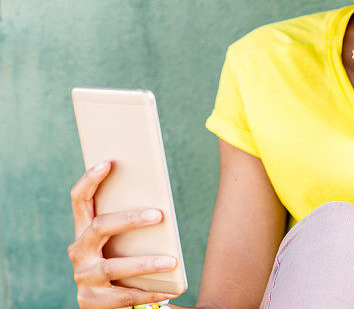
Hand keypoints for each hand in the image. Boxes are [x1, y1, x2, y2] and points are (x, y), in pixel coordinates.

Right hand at [68, 159, 176, 307]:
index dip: (90, 180)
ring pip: (113, 266)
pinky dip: (150, 292)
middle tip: (159, 214)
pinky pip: (124, 296)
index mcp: (85, 231)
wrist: (111, 303)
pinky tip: (171, 289)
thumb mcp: (126, 241)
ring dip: (145, 262)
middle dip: (130, 219)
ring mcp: (83, 277)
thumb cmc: (125, 261)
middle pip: (99, 227)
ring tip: (171, 261)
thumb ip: (133, 223)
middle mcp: (79, 251)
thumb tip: (161, 203)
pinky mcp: (90, 301)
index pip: (80, 200)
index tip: (108, 162)